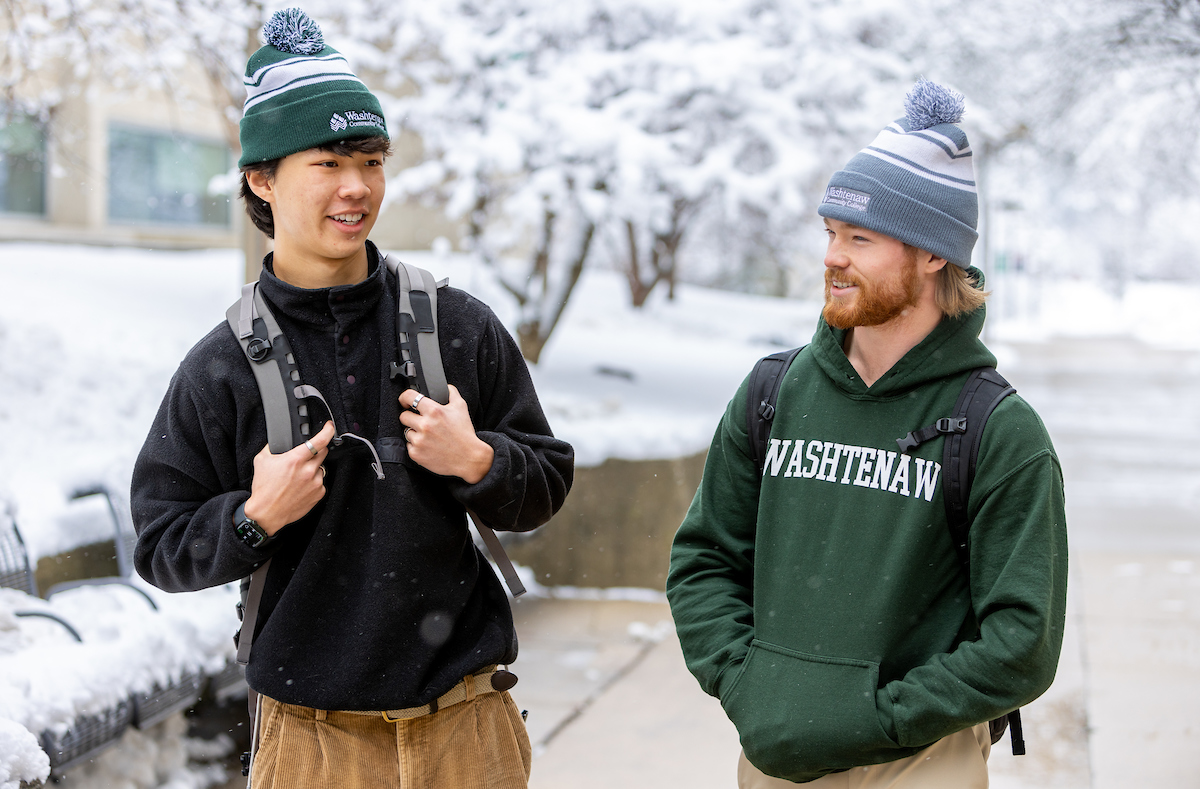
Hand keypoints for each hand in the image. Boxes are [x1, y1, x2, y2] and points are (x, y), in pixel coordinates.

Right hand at [243, 421, 334, 535]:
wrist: (267, 513)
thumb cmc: (264, 489)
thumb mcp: (262, 460)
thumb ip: (273, 446)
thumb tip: (279, 440)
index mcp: (295, 460)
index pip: (319, 441)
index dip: (327, 431)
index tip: (329, 426)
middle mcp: (308, 471)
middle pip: (323, 452)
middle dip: (316, 451)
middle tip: (305, 457)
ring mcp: (315, 483)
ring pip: (321, 467)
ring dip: (313, 468)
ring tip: (297, 477)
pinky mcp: (319, 493)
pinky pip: (320, 482)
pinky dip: (313, 482)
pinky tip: (301, 487)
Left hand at [399, 385, 494, 483]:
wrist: (469, 458)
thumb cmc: (465, 433)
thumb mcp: (461, 407)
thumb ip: (451, 392)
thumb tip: (444, 386)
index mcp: (434, 411)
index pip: (409, 397)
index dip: (405, 398)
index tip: (405, 401)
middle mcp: (424, 425)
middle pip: (403, 416)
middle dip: (411, 417)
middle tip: (422, 422)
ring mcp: (419, 441)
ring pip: (407, 432)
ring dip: (415, 433)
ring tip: (430, 436)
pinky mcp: (416, 454)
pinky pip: (409, 446)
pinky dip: (417, 446)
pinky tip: (429, 446)